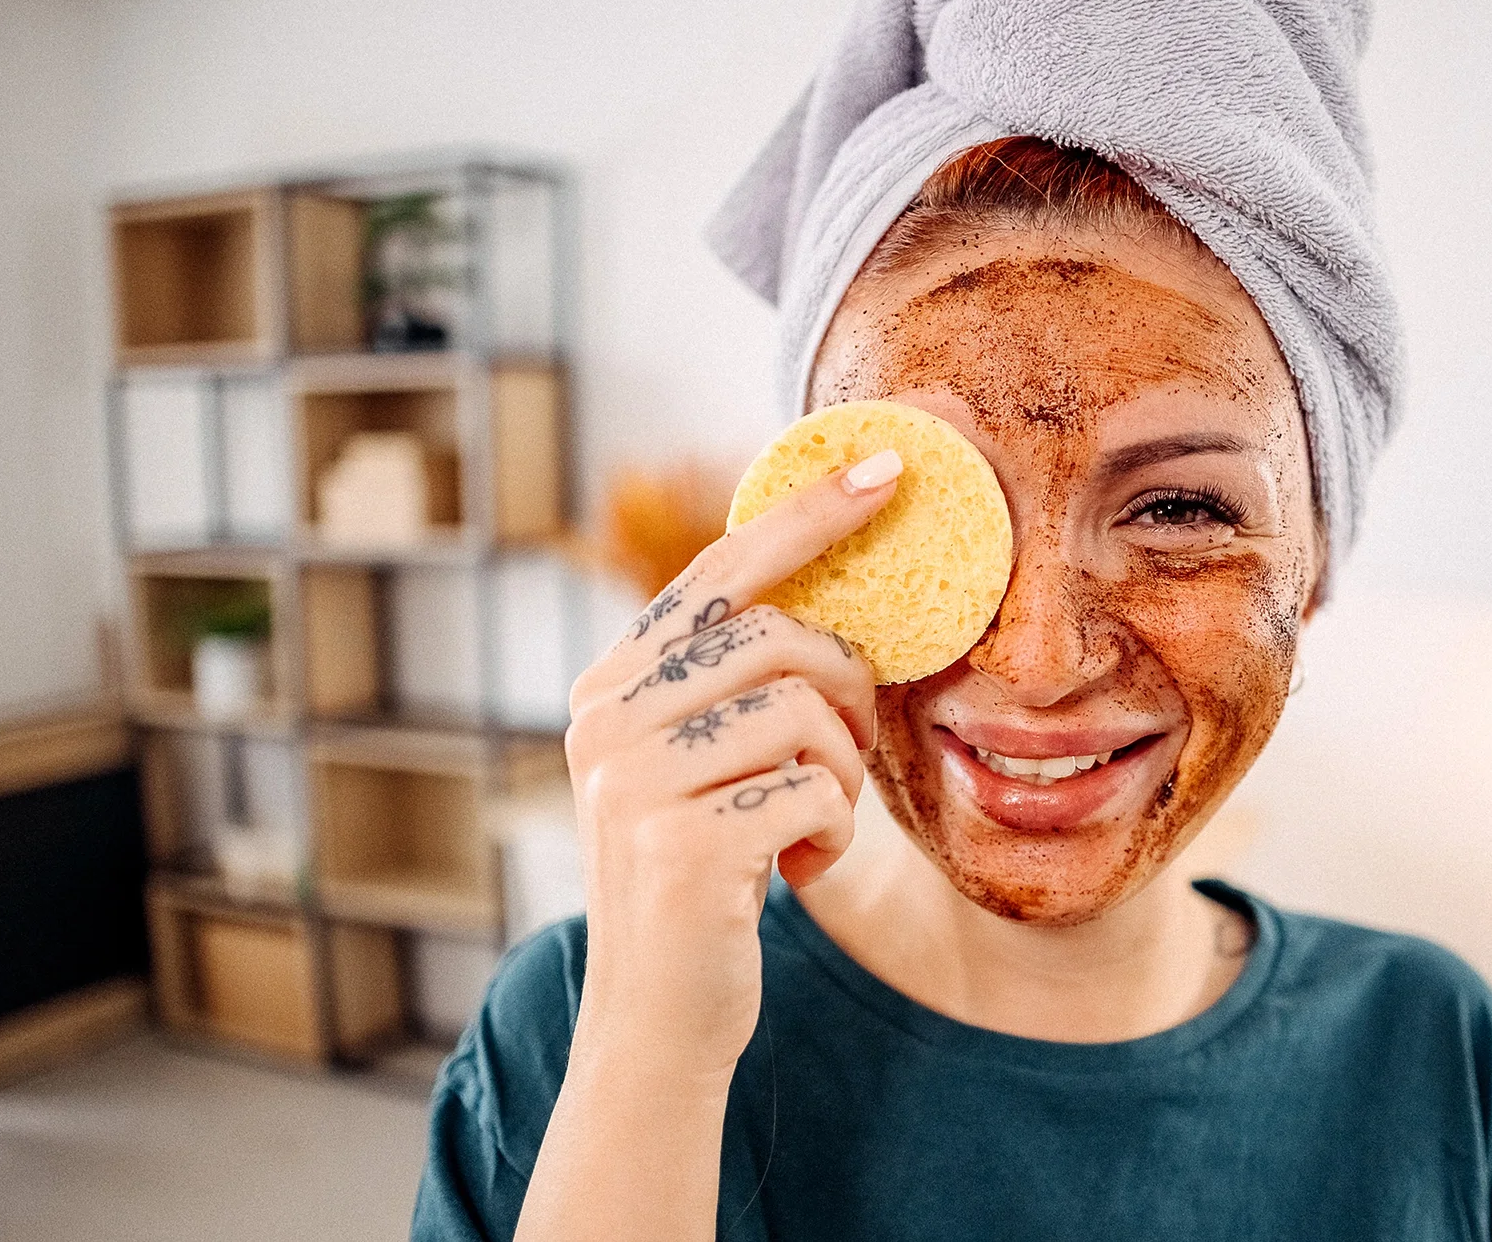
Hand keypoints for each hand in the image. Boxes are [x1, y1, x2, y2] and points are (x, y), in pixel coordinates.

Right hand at [564, 448, 899, 1079]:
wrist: (658, 1020)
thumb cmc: (705, 878)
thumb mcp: (697, 765)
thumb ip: (729, 682)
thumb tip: (832, 588)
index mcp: (609, 686)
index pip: (722, 572)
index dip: (809, 516)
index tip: (887, 470)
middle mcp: (605, 721)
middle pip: (781, 638)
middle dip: (843, 696)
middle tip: (838, 760)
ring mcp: (634, 782)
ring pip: (803, 713)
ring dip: (836, 776)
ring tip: (803, 825)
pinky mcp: (681, 845)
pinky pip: (814, 793)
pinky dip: (829, 835)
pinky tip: (792, 873)